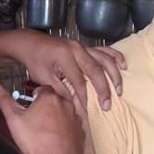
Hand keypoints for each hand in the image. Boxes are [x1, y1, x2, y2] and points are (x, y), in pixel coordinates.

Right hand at [0, 84, 83, 153]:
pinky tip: (55, 139)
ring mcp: (75, 119)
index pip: (41, 89)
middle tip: (35, 117)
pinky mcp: (80, 133)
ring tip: (44, 130)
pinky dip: (64, 131)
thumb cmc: (37, 143)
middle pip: (54, 100)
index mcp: (49, 98)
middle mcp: (65, 105)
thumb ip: (4, 102)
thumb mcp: (14, 119)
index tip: (29, 102)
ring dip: (56, 118)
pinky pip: (71, 127)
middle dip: (45, 106)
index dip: (33, 95)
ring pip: (64, 113)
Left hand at [8, 33, 125, 110]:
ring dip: (114, 75)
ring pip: (104, 59)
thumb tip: (74, 103)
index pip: (79, 82)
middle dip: (103, 90)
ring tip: (119, 90)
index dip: (84, 98)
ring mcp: (82, 46)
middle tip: (107, 105)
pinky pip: (105, 50)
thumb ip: (59, 90)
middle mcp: (76, 50)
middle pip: (96, 71)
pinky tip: (123, 66)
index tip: (86, 110)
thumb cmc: (35, 60)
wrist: (31, 43)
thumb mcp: (43, 78)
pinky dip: (115, 57)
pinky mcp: (85, 46)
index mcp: (64, 57)